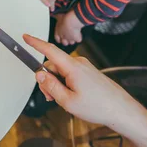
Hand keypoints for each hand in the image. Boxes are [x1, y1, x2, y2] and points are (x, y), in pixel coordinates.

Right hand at [23, 34, 138, 129]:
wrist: (121, 110)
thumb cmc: (99, 106)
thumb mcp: (68, 101)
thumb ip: (50, 86)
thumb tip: (39, 74)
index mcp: (72, 67)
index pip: (49, 50)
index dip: (35, 43)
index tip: (25, 37)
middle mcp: (79, 63)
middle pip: (53, 65)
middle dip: (47, 79)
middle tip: (51, 97)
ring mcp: (85, 67)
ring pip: (61, 71)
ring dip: (57, 84)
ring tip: (65, 100)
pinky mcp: (88, 72)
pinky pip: (70, 74)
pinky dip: (65, 83)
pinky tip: (73, 97)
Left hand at [54, 11, 83, 45]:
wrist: (72, 21)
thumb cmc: (65, 18)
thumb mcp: (58, 16)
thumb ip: (55, 16)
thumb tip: (52, 14)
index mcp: (58, 32)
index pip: (57, 39)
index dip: (59, 39)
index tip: (60, 38)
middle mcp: (63, 37)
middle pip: (64, 43)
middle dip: (66, 41)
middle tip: (69, 37)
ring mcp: (70, 39)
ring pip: (71, 42)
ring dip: (73, 39)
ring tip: (74, 35)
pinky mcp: (76, 39)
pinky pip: (78, 40)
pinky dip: (79, 37)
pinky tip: (79, 34)